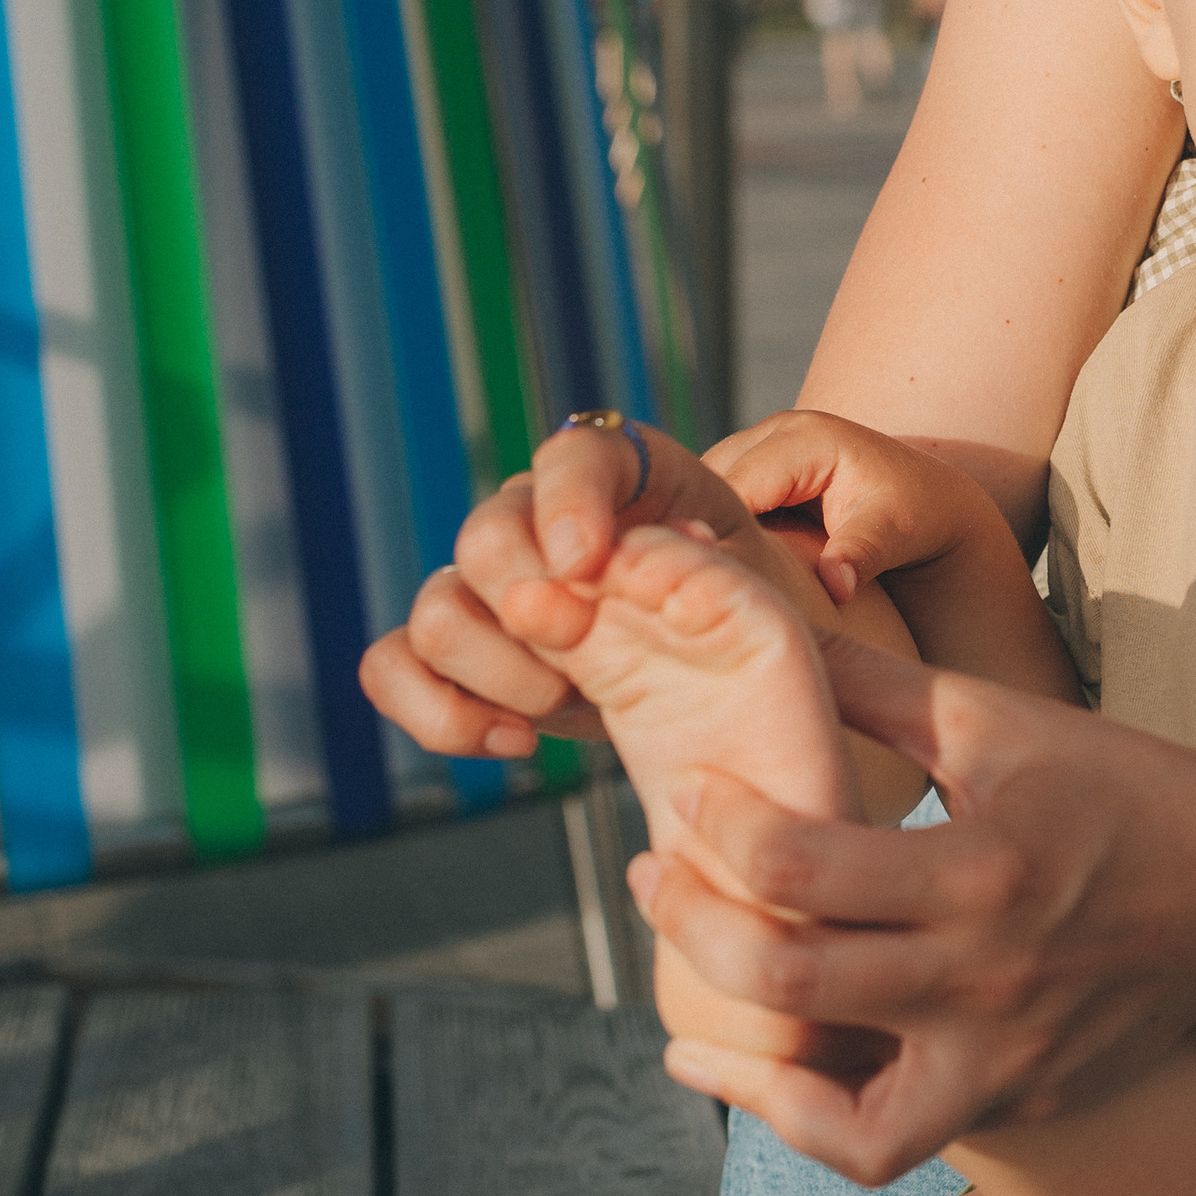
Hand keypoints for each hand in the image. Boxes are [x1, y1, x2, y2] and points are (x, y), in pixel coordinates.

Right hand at [360, 419, 773, 758]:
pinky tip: (511, 741)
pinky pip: (400, 667)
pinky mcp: (472, 663)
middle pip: (487, 529)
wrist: (759, 709)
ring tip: (560, 708)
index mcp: (636, 480)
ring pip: (438, 605)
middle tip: (575, 652)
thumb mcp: (795, 592)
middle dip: (521, 595)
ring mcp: (501, 594)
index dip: (569, 501)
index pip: (576, 454)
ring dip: (488, 662)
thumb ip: (728, 569)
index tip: (588, 565)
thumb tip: (663, 557)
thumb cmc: (782, 638)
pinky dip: (434, 707)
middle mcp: (552, 524)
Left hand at [627, 631, 1195, 1176]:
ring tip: (689, 1019)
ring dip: (744, 1066)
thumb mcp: (1008, 722)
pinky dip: (816, 1122)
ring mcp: (1005, 1058)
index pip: (796, 863)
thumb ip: (884, 688)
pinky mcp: (1018, 1103)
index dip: (715, 823)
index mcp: (981, 869)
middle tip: (652, 875)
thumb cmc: (1128, 793)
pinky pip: (888, 1141)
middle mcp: (988, 979)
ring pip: (835, 1114)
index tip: (687, 791)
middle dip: (690, 926)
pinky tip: (770, 1074)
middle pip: (788, 984)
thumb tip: (777, 632)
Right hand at [706, 408, 991, 605]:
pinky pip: (716, 495)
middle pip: (708, 479)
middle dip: (697, 526)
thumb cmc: (915, 515)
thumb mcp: (895, 532)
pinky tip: (715, 564)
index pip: (736, 486)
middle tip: (693, 585)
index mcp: (805, 438)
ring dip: (702, 525)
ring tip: (699, 578)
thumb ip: (859, 554)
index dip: (714, 531)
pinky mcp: (757, 465)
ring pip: (705, 486)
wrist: (930, 499)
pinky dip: (713, 525)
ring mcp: (762, 444)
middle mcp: (776, 430)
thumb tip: (835, 587)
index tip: (704, 581)